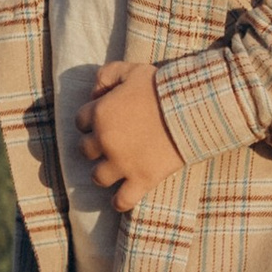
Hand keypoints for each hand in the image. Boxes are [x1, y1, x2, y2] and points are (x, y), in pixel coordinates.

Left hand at [77, 59, 182, 211]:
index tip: (102, 120)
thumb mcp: (132, 70)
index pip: (80, 121)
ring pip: (98, 177)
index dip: (91, 120)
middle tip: (110, 143)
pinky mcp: (142, 179)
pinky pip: (122, 200)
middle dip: (95, 146)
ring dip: (103, 173)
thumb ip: (107, 74)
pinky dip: (120, 202)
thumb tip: (95, 92)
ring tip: (114, 170)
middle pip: (86, 150)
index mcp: (100, 114)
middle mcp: (105, 141)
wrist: (191, 107)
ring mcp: (123, 163)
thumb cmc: (162, 87)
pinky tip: (120, 199)